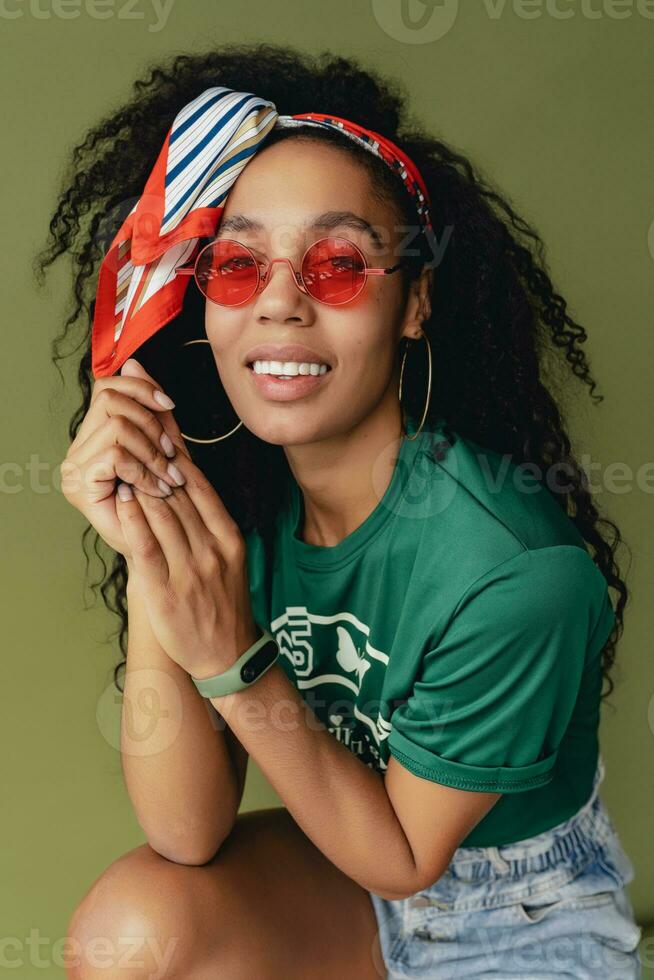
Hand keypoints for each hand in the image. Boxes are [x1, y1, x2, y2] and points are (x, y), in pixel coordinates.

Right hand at [59, 357, 189, 558]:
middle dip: (151, 422)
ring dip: (152, 449)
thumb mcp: (163, 448)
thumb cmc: (164, 505)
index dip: (142, 388)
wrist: (161, 555)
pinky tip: (158, 487)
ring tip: (169, 476)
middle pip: (111, 399)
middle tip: (173, 453)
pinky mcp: (80, 487)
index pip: (109, 387)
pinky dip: (144, 468)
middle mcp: (78, 449)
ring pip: (117, 425)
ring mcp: (75, 469)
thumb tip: (135, 361)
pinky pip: (115, 454)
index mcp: (95, 437)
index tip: (170, 406)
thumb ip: (154, 411)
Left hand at [115, 457, 259, 679]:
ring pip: (162, 515)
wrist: (227, 653)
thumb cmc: (224, 602)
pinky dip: (133, 520)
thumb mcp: (231, 558)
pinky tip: (122, 501)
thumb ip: (211, 524)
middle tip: (134, 443)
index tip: (161, 440)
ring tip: (122, 465)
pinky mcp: (166, 590)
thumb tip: (187, 485)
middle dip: (154, 467)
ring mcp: (190, 570)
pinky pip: (147, 547)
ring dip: (140, 486)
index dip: (179, 461)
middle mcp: (212, 550)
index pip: (201, 489)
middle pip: (179, 497)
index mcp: (229, 538)